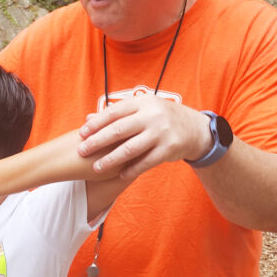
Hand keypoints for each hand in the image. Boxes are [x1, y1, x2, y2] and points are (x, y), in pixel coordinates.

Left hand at [78, 95, 211, 179]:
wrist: (194, 129)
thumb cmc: (160, 118)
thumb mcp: (142, 109)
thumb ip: (117, 114)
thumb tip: (87, 118)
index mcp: (143, 103)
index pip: (114, 113)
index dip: (96, 123)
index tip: (81, 133)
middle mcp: (152, 116)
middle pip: (118, 130)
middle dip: (97, 141)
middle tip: (82, 151)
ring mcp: (161, 133)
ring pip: (130, 148)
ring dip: (110, 159)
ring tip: (96, 167)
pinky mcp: (169, 149)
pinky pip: (146, 162)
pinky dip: (131, 169)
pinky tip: (119, 174)